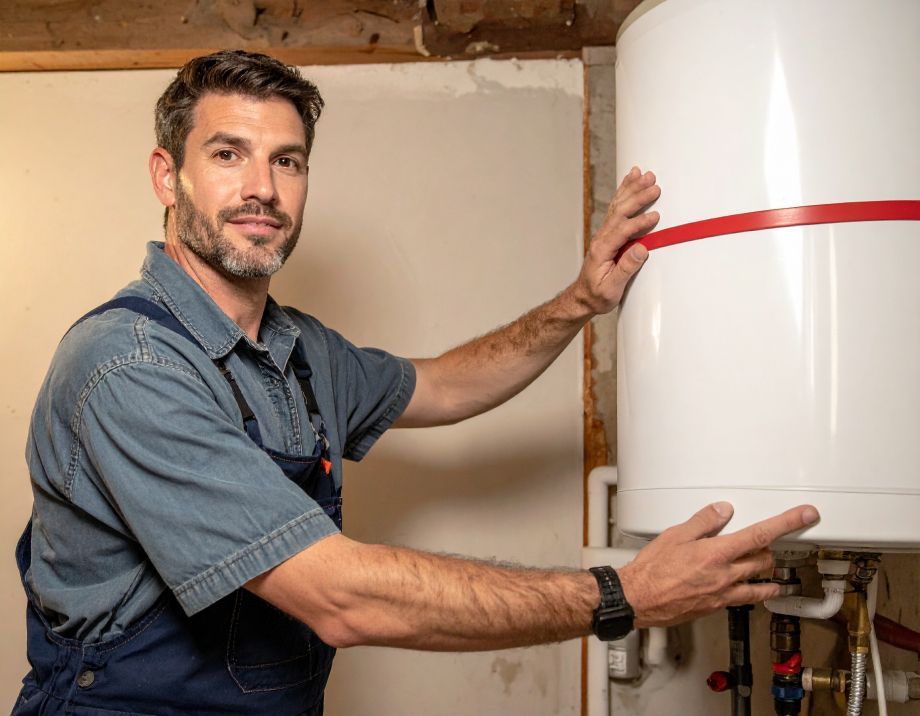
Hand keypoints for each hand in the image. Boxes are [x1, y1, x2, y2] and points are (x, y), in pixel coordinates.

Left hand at [573, 166, 660, 314]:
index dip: (638, 223)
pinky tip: (631, 180)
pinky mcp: (609, 234)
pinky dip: (624, 193)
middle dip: (636, 197)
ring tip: (644, 174)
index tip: (655, 217)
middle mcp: (601, 238)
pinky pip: (617, 209)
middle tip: (654, 185)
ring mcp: (604, 234)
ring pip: (618, 206)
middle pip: (619, 212)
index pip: (621, 231)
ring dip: (631, 190)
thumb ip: (626, 268)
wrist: (583, 297)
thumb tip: (642, 249)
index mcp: (601, 250)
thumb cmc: (597, 295)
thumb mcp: (612, 288)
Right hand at [617, 502, 819, 626]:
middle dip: (770, 550)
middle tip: (768, 542)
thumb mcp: (675, 535)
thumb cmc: (652, 569)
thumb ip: (703, 522)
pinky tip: (751, 588)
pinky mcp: (717, 607)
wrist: (639, 598)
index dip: (787, 523)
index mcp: (716, 553)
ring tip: (768, 567)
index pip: (760, 534)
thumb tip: (722, 510)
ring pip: (760, 583)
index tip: (805, 516)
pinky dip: (754, 591)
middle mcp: (725, 575)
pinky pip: (745, 598)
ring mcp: (723, 594)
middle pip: (765, 561)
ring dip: (768, 573)